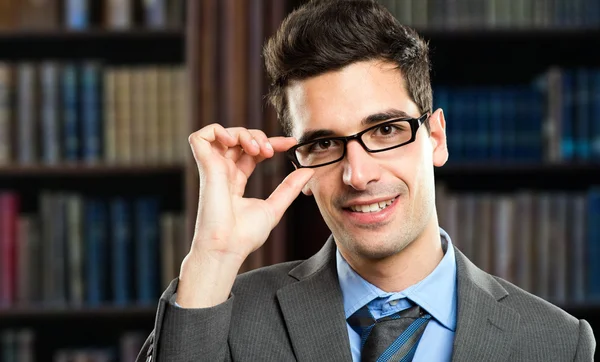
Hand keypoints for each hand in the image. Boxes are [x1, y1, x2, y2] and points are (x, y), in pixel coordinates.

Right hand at [177, 124, 313, 307]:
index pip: (253, 152)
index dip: (271, 143)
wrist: (228, 247)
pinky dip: (218, 131)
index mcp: (236, 180)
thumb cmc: (245, 235)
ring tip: (256, 148)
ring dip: (242, 133)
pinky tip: (234, 141)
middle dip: (258, 136)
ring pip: (222, 133)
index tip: (292, 144)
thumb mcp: (275, 206)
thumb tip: (308, 171)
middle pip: (238, 139)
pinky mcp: (205, 167)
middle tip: (270, 151)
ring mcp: (213, 169)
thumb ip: (290, 187)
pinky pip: (200, 137)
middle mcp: (223, 172)